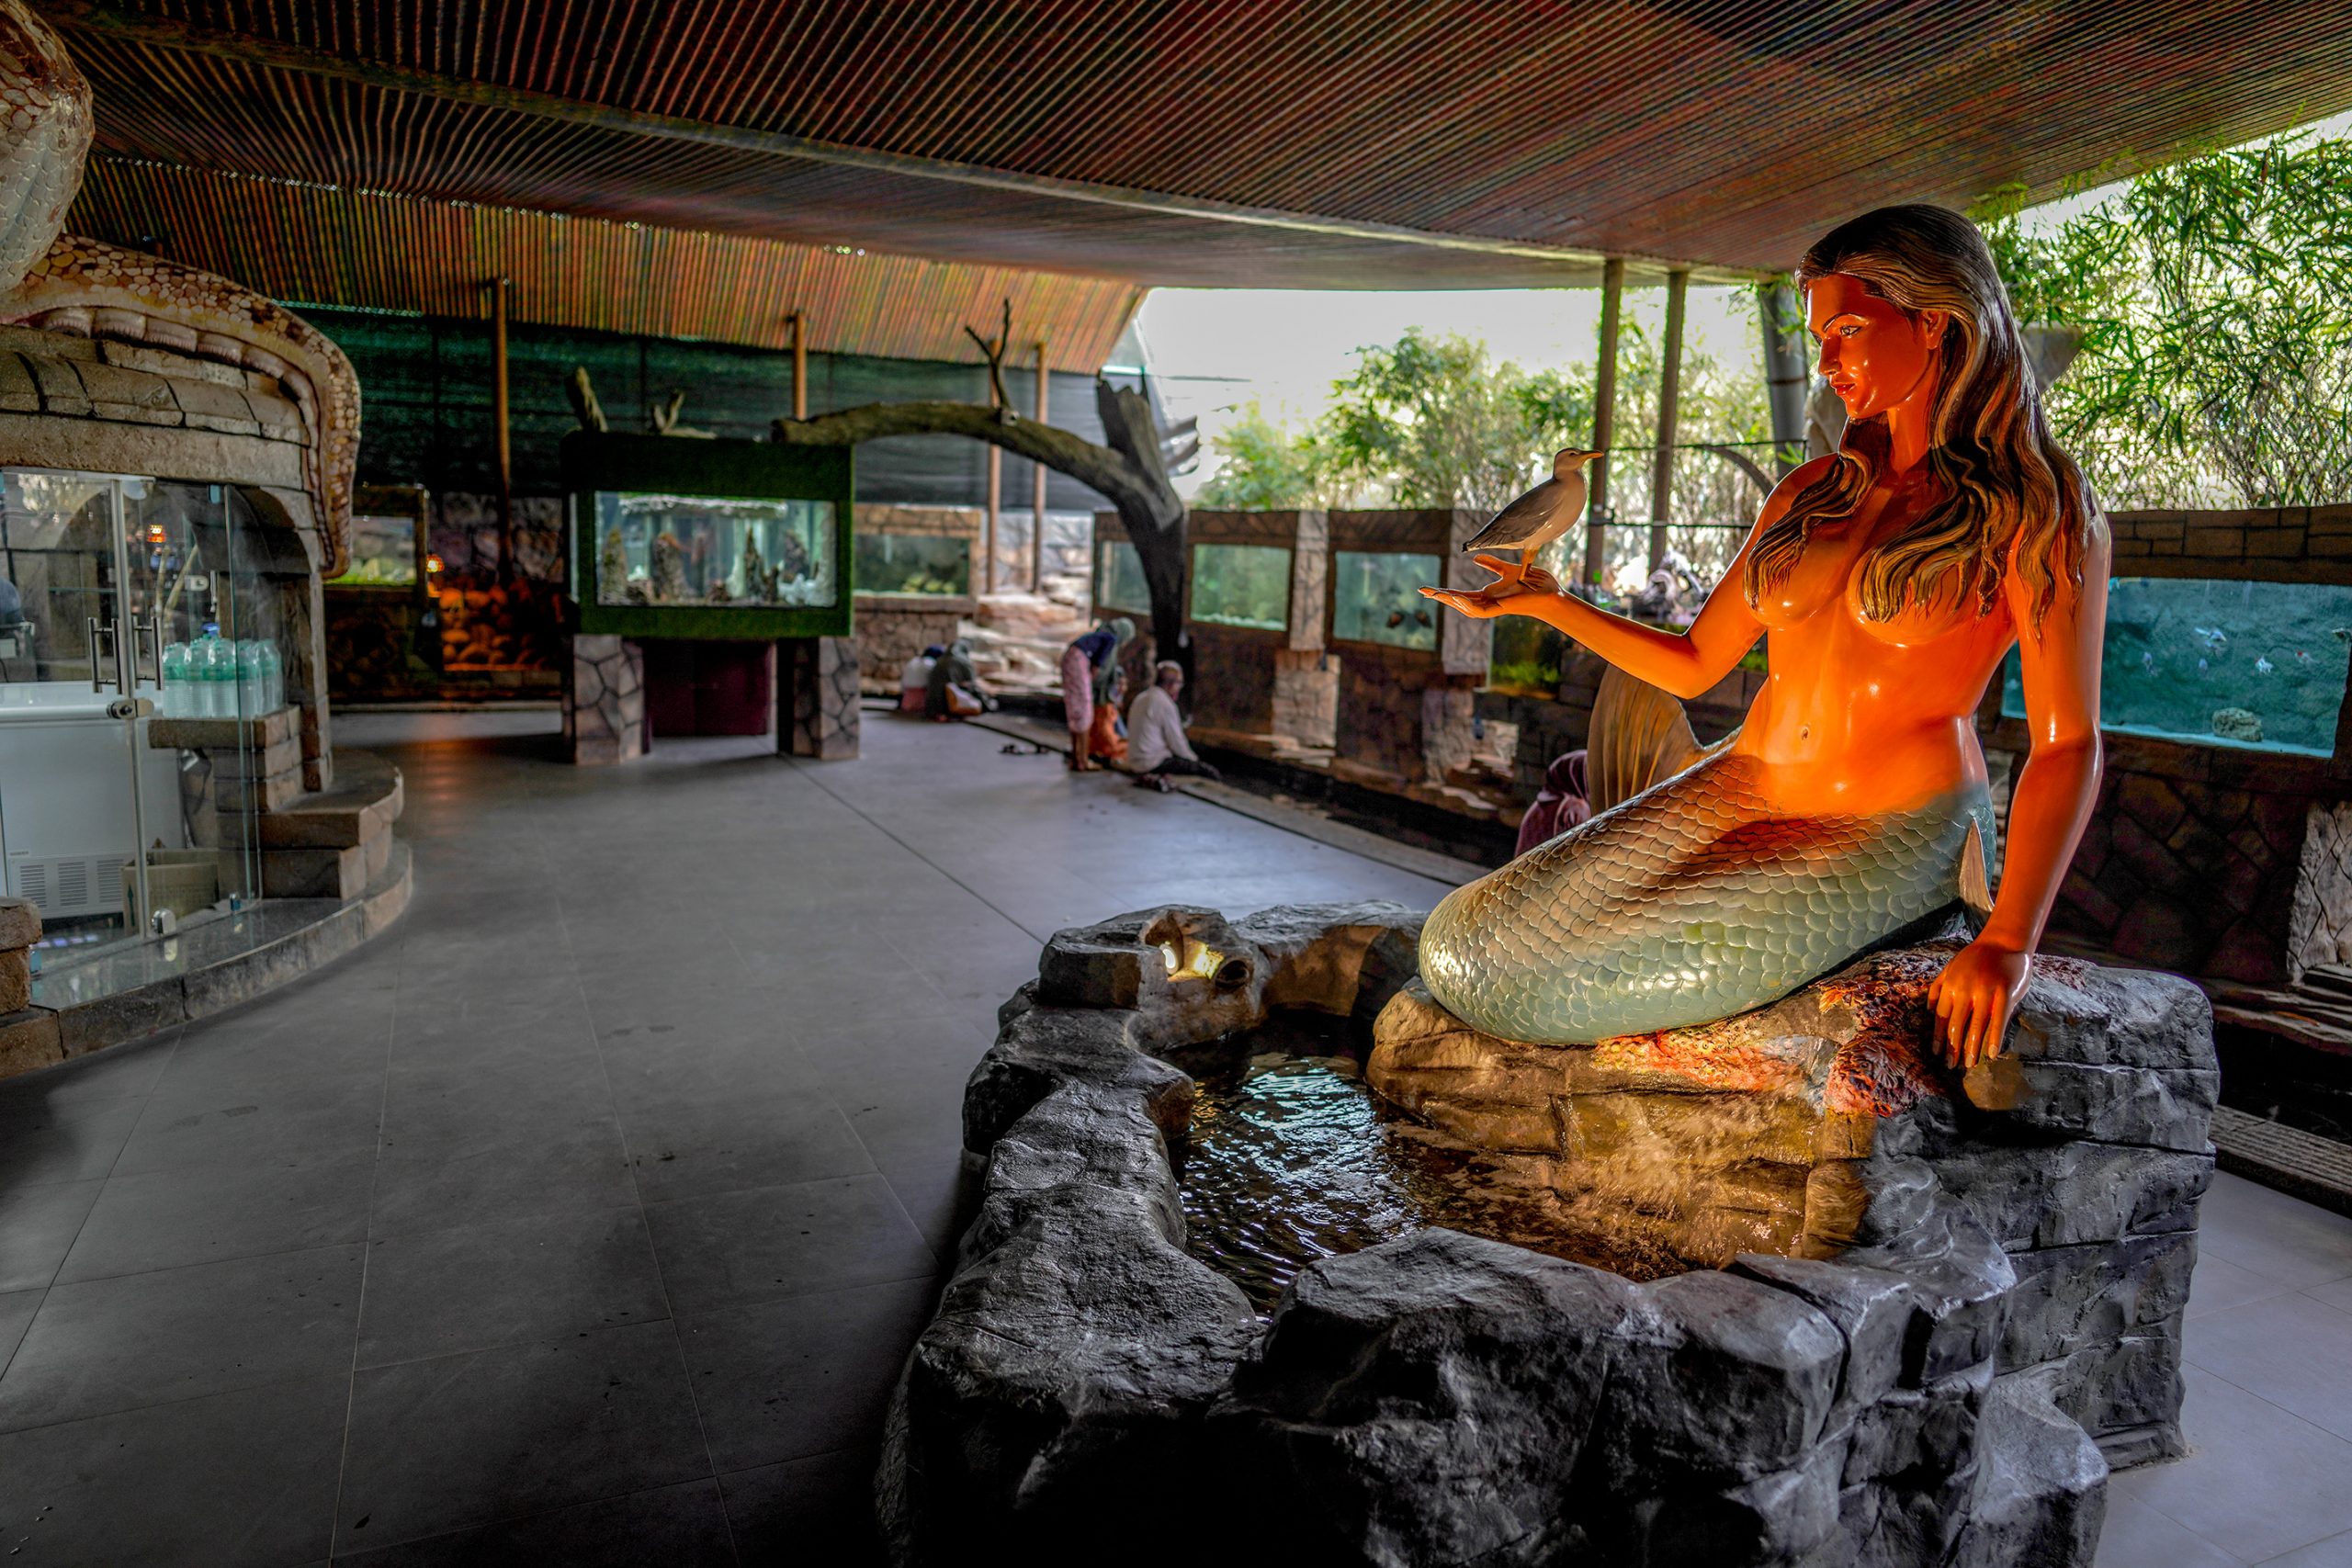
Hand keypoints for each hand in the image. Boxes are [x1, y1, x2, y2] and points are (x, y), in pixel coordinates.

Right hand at [1419, 554, 1562, 618]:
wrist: (1550, 592)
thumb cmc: (1534, 583)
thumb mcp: (1509, 570)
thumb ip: (1492, 564)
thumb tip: (1475, 557)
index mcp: (1488, 594)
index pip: (1461, 594)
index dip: (1445, 592)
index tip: (1429, 589)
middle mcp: (1488, 602)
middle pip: (1458, 602)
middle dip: (1440, 597)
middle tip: (1422, 591)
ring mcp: (1493, 607)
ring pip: (1465, 608)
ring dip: (1450, 602)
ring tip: (1435, 594)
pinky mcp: (1501, 609)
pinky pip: (1479, 611)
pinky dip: (1466, 606)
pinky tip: (1456, 598)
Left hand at [1928, 939, 2030, 1068]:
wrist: (2004, 941)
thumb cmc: (1976, 957)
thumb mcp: (1950, 968)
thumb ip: (1938, 988)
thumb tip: (1927, 1010)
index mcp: (1951, 985)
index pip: (1940, 1017)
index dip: (1937, 1037)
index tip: (1936, 1053)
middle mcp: (1965, 990)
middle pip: (1955, 1025)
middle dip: (1951, 1048)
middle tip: (1950, 1066)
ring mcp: (1985, 992)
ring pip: (1975, 1026)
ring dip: (1971, 1048)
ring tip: (1969, 1064)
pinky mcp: (2005, 994)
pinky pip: (1999, 1021)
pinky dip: (1994, 1039)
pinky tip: (1992, 1053)